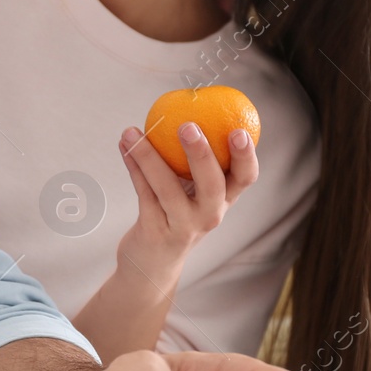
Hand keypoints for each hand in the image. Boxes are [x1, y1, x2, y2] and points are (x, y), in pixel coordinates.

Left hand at [113, 123, 257, 272]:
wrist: (152, 264)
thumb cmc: (175, 215)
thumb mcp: (192, 192)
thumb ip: (194, 160)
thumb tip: (185, 106)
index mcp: (224, 200)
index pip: (245, 178)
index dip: (246, 156)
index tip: (239, 130)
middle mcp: (209, 215)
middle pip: (213, 186)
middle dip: (202, 155)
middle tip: (188, 126)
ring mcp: (182, 227)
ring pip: (167, 189)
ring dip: (149, 156)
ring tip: (133, 131)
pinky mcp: (155, 232)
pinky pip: (143, 194)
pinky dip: (133, 167)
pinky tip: (124, 144)